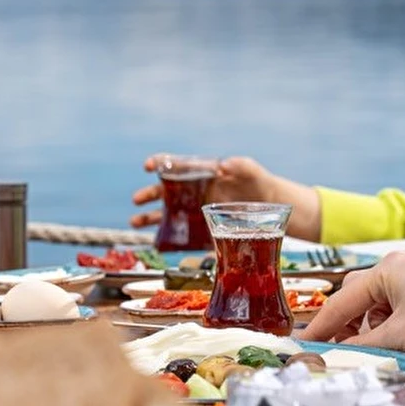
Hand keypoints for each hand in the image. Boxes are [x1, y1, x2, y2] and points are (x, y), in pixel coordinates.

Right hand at [130, 155, 275, 227]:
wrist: (270, 205)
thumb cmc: (259, 182)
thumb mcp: (252, 171)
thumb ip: (240, 165)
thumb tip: (223, 164)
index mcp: (202, 172)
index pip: (177, 165)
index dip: (161, 163)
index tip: (148, 166)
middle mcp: (195, 189)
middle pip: (166, 190)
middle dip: (149, 193)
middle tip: (137, 199)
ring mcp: (197, 208)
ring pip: (168, 212)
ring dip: (150, 216)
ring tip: (134, 222)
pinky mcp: (203, 226)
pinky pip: (182, 231)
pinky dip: (168, 236)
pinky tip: (157, 242)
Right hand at [297, 252, 404, 365]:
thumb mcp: (399, 338)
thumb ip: (362, 344)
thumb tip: (336, 351)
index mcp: (388, 269)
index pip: (343, 299)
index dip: (323, 324)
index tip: (307, 340)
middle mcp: (402, 264)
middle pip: (358, 295)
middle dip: (347, 323)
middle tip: (338, 346)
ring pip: (379, 300)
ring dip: (371, 325)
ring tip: (375, 346)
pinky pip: (399, 302)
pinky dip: (391, 321)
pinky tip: (396, 338)